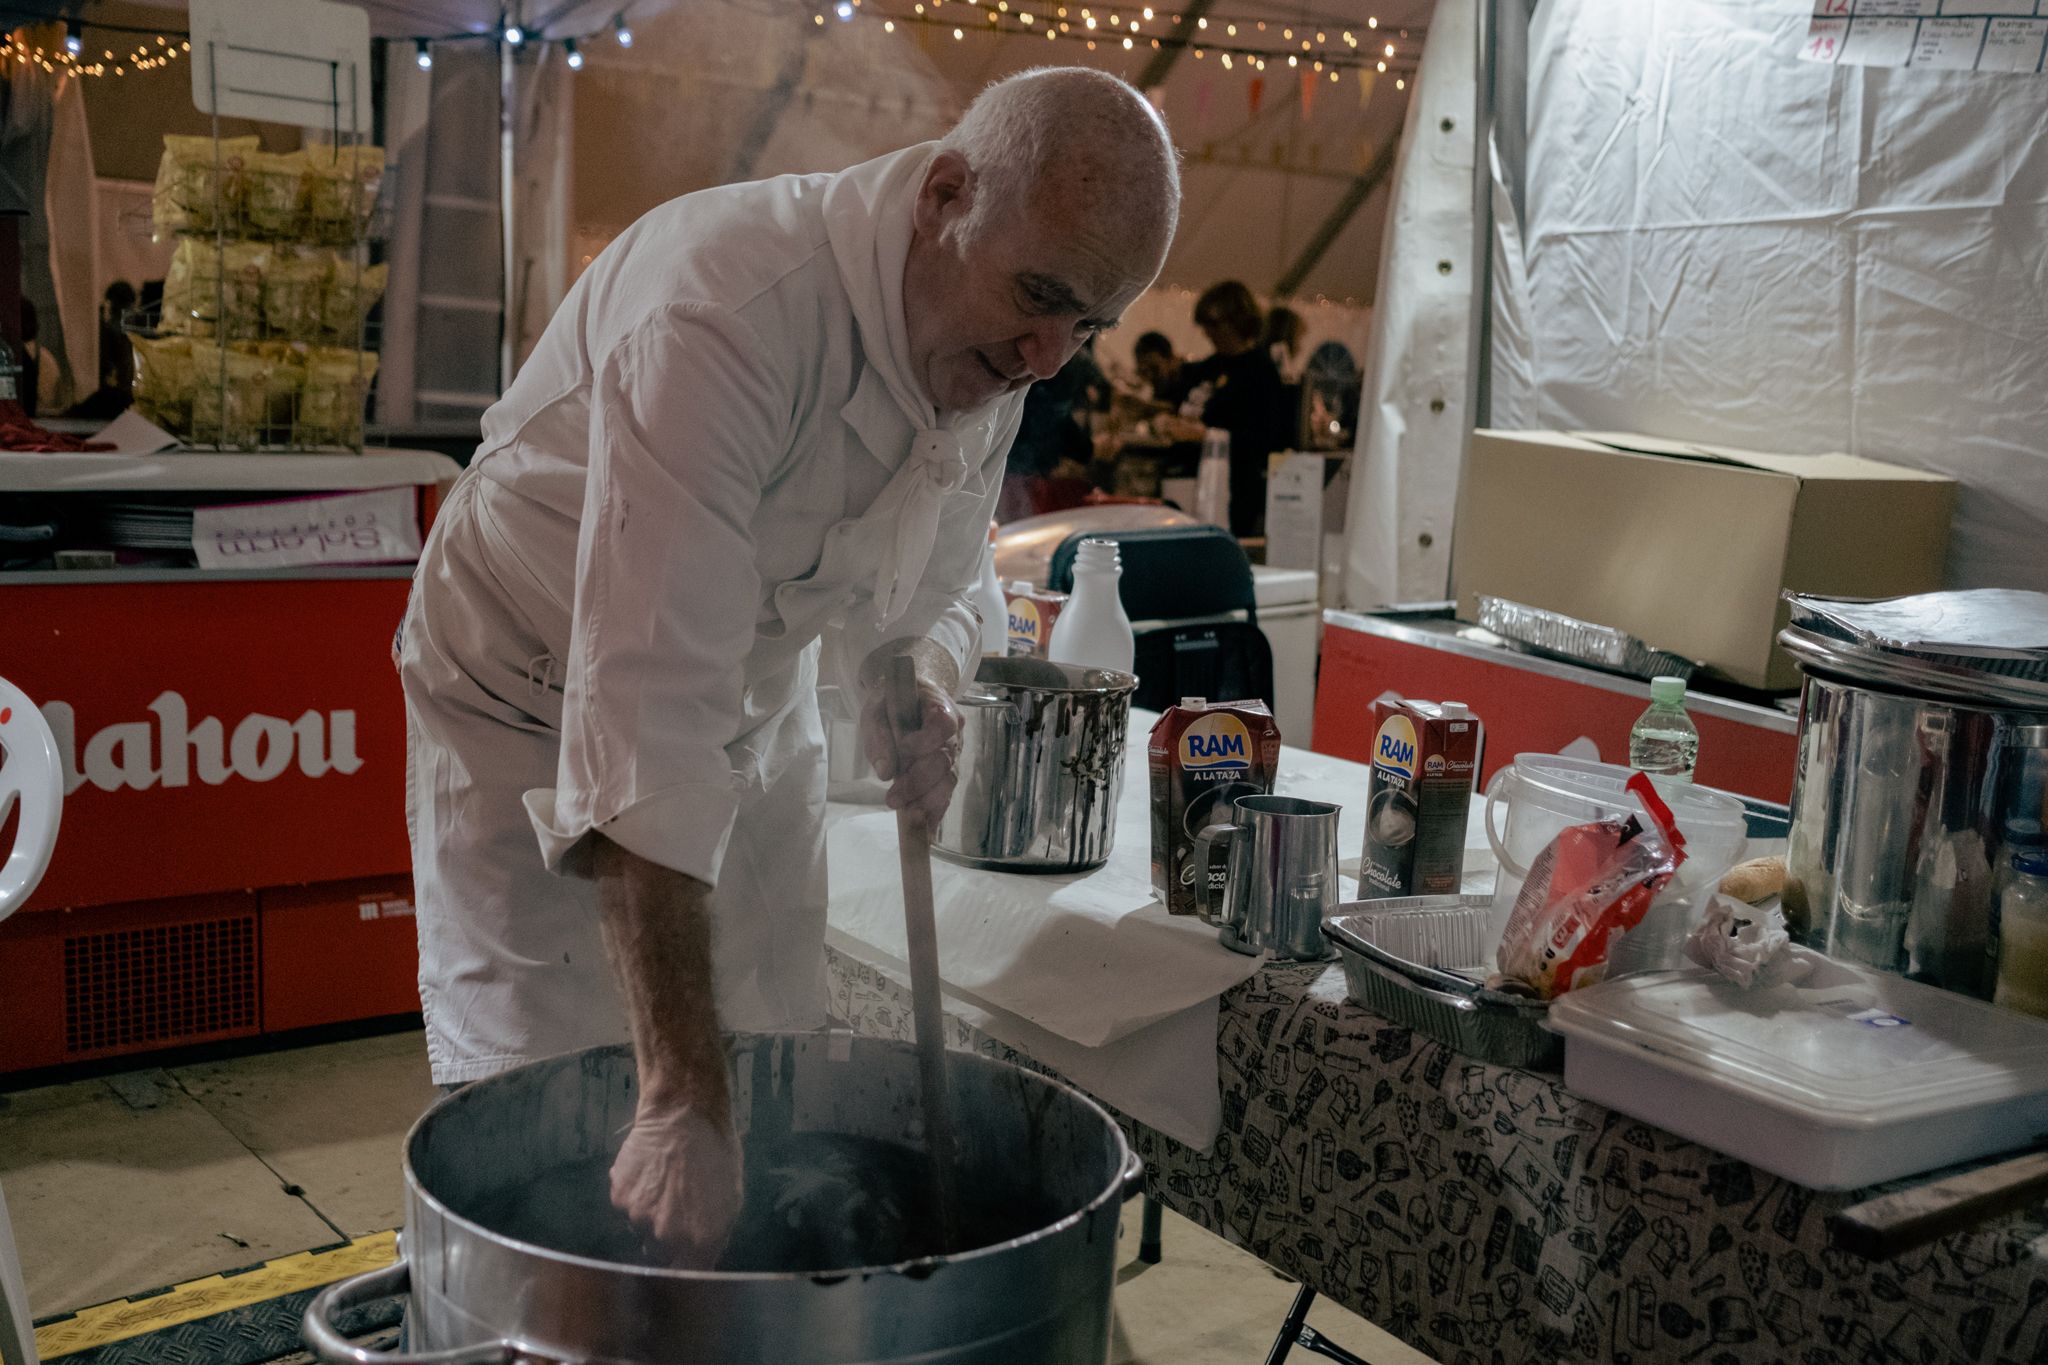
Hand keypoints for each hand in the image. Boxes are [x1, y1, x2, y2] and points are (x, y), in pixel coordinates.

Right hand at [609, 1099, 743, 1268]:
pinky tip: (648, 1170)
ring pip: (641, 1227)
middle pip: (660, 1252)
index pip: (685, 1275)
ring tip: (664, 1180)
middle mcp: (666, 1235)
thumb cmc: (716, 1151)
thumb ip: (715, 1234)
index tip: (683, 1259)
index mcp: (699, 1240)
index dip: (684, 1267)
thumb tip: (702, 1257)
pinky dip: (633, 1193)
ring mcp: (639, 1217)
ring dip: (649, 1212)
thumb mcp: (731, 1196)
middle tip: (676, 1206)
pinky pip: (625, 1205)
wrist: (684, 1112)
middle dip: (667, 1237)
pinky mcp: (619, 1196)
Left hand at [860, 678, 962, 831]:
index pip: (943, 724)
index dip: (926, 740)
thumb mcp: (874, 712)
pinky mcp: (948, 772)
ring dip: (927, 801)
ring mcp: (955, 753)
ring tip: (906, 817)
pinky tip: (925, 829)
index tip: (903, 748)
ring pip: (949, 781)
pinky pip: (946, 793)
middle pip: (945, 760)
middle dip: (919, 783)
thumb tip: (886, 772)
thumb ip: (878, 737)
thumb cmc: (889, 704)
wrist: (902, 702)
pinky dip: (935, 812)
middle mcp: (955, 731)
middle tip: (893, 800)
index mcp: (939, 706)